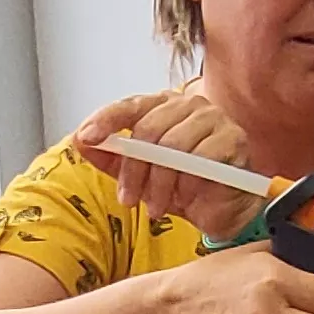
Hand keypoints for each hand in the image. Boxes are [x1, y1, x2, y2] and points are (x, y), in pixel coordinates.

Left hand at [71, 88, 265, 242]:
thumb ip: (111, 158)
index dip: (105, 120)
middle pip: (148, 131)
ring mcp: (213, 118)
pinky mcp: (232, 138)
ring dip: (160, 184)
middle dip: (133, 171)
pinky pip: (200, 160)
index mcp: (162, 106)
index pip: (129, 105)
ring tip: (156, 207)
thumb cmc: (181, 186)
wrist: (222, 208)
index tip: (87, 137)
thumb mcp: (139, 176)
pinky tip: (184, 198)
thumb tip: (80, 141)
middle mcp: (187, 105)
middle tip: (129, 200)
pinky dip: (186, 185)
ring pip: (173, 146)